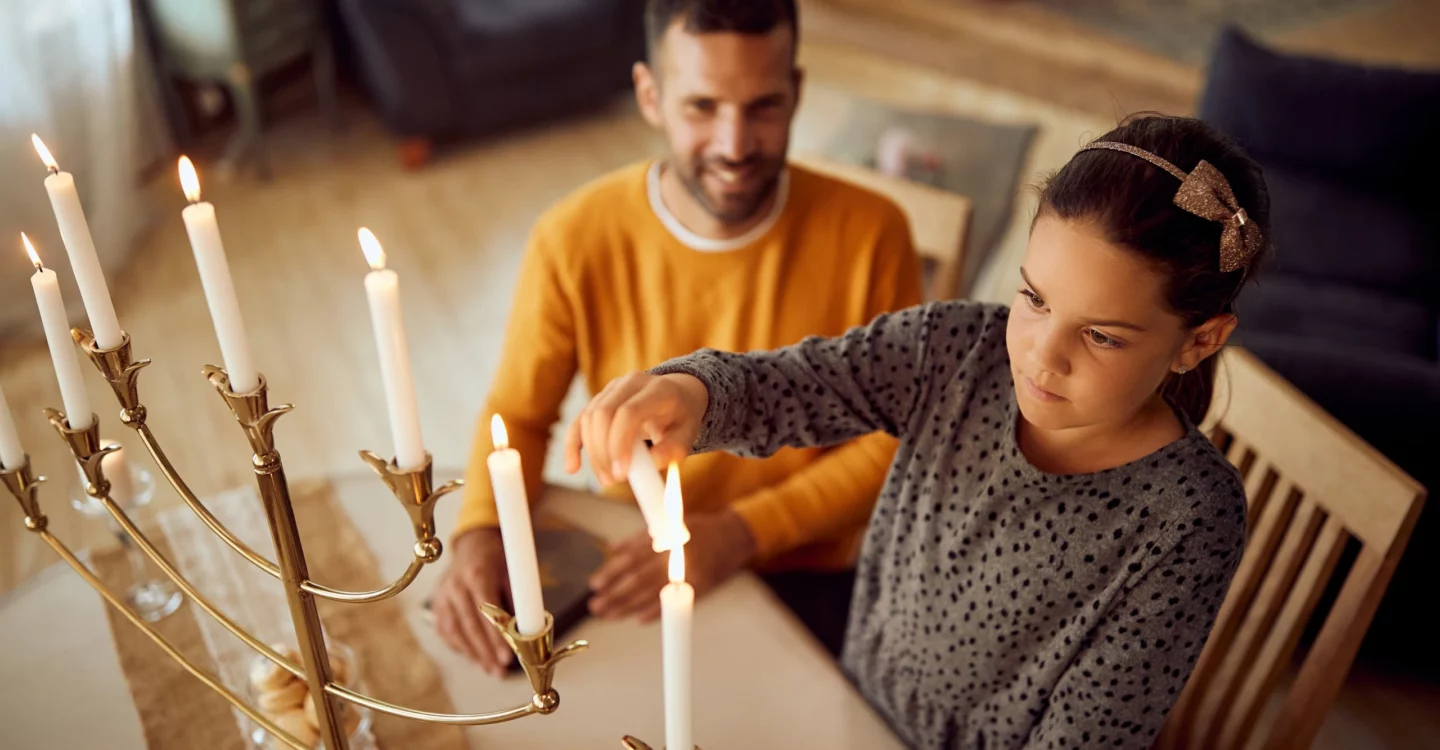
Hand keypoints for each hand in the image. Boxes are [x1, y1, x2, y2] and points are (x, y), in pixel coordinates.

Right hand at [432, 528, 514, 675]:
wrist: (471, 544)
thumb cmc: (496, 558)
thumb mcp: (511, 572)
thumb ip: (517, 600)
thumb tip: (527, 630)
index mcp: (477, 575)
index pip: (486, 613)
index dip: (496, 638)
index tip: (507, 657)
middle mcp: (456, 585)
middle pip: (470, 627)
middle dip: (486, 652)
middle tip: (499, 669)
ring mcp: (442, 595)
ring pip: (455, 632)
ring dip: (473, 654)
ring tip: (490, 669)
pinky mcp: (436, 603)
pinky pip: (444, 630)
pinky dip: (458, 646)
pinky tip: (473, 657)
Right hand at [564, 372, 708, 485]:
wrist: (677, 396)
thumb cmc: (681, 418)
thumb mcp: (688, 434)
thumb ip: (673, 449)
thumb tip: (652, 462)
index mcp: (658, 389)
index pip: (629, 412)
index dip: (619, 443)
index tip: (621, 473)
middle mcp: (632, 382)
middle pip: (603, 413)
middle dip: (603, 451)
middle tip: (613, 479)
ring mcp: (613, 388)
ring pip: (589, 418)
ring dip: (593, 453)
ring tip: (606, 478)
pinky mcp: (600, 398)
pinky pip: (580, 420)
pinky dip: (573, 444)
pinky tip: (572, 467)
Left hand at [588, 509, 757, 621]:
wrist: (734, 536)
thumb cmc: (697, 529)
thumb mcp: (668, 525)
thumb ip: (639, 538)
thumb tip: (612, 548)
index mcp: (666, 538)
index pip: (633, 558)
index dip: (612, 572)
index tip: (595, 584)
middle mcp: (675, 557)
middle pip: (639, 580)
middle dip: (615, 594)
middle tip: (596, 605)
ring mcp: (689, 574)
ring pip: (653, 594)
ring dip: (629, 607)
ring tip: (609, 615)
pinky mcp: (700, 587)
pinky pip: (675, 603)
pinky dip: (656, 612)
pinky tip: (638, 619)